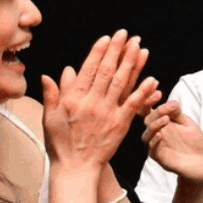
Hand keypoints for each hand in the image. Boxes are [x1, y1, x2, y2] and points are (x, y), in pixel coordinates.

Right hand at [41, 31, 158, 173]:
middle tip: (125, 34)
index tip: (107, 38)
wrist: (75, 168)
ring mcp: (107, 113)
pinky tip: (153, 79)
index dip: (99, 52)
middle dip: (117, 50)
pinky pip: (134, 105)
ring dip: (132, 63)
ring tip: (140, 47)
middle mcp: (91, 103)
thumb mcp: (50, 117)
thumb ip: (54, 93)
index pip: (88, 70)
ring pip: (122, 83)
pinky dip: (144, 91)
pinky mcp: (121, 124)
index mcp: (73, 99)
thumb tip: (61, 70)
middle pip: (107, 71)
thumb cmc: (60, 144)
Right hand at [143, 100, 202, 184]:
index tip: (158, 91)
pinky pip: (152, 148)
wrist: (201, 164)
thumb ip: (178, 114)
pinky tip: (162, 134)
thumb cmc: (194, 143)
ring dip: (155, 125)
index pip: (148, 109)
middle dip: (157, 111)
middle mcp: (156, 133)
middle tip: (170, 107)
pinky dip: (155, 140)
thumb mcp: (187, 124)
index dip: (149, 100)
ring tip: (166, 119)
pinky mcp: (159, 157)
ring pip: (146, 134)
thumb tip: (172, 102)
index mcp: (161, 123)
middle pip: (147, 119)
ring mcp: (156, 145)